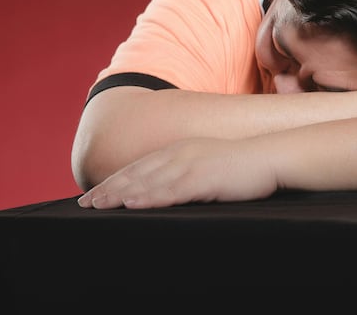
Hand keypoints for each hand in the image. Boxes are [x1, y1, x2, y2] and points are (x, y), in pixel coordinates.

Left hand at [77, 137, 277, 208]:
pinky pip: (171, 190)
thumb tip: (169, 188)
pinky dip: (149, 197)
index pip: (139, 167)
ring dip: (121, 195)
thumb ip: (186, 173)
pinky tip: (132, 204)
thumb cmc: (242, 166)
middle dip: (109, 189)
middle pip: (136, 174)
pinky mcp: (203, 178)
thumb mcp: (207, 164)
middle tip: (85, 204)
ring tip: (99, 206)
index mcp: (179, 150)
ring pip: (148, 182)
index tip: (94, 195)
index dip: (115, 181)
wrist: (270, 157)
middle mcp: (179, 154)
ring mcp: (190, 164)